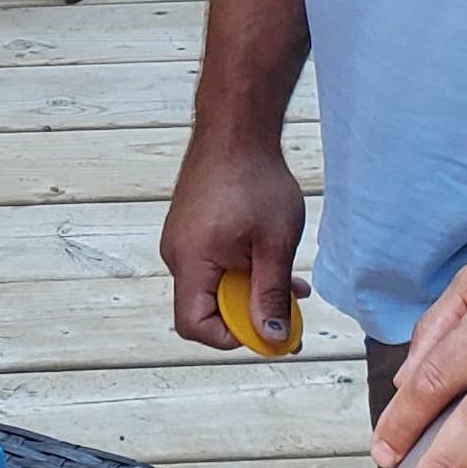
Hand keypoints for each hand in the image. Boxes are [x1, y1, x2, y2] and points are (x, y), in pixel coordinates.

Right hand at [162, 130, 308, 353]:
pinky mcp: (190, 231)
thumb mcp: (275, 243)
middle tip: (290, 313)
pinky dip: (242, 271)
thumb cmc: (255, 179)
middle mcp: (176, 254)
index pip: (194, 325)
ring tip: (289, 283)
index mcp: (190, 260)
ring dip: (250, 291)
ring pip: (214, 287)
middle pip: (205, 310)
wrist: (236, 130)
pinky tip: (272, 260)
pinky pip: (213, 266)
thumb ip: (271, 294)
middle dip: (249, 315)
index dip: (231, 337)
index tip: (269, 329)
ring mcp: (181, 241)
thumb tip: (272, 337)